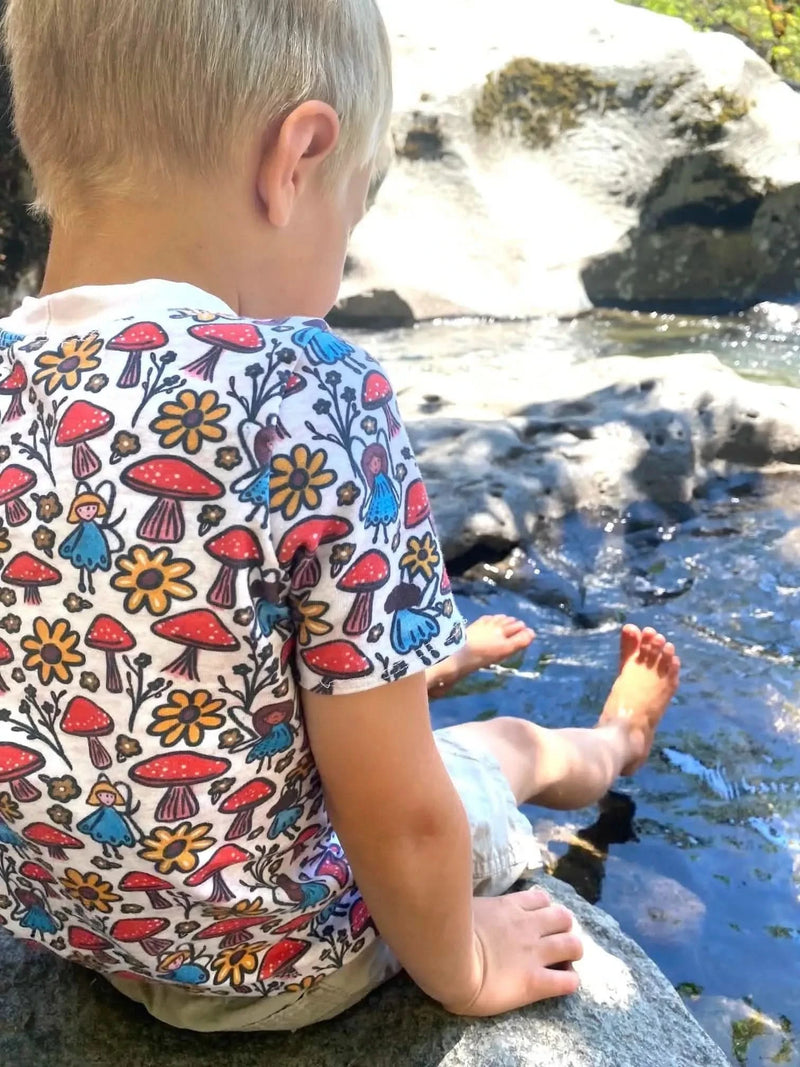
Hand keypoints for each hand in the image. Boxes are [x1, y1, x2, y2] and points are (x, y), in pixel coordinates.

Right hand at [442, 889, 582, 1016]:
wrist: (447, 960)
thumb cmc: (445, 931)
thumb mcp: (463, 906)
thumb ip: (476, 906)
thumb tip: (467, 904)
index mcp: (509, 907)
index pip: (541, 899)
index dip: (545, 909)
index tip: (539, 920)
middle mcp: (527, 927)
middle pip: (564, 918)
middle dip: (564, 928)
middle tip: (555, 941)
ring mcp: (534, 954)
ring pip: (573, 945)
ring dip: (573, 952)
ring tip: (565, 961)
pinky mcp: (535, 982)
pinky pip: (567, 982)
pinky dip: (570, 982)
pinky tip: (563, 984)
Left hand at [463, 615, 534, 671]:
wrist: (457, 654)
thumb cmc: (482, 655)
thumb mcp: (504, 650)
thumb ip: (519, 641)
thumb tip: (532, 632)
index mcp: (502, 630)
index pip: (515, 627)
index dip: (522, 630)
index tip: (526, 630)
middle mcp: (493, 625)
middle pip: (507, 622)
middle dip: (514, 623)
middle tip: (520, 625)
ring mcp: (481, 625)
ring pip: (497, 619)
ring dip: (504, 620)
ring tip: (507, 621)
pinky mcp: (472, 627)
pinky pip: (485, 620)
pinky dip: (492, 619)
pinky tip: (490, 620)